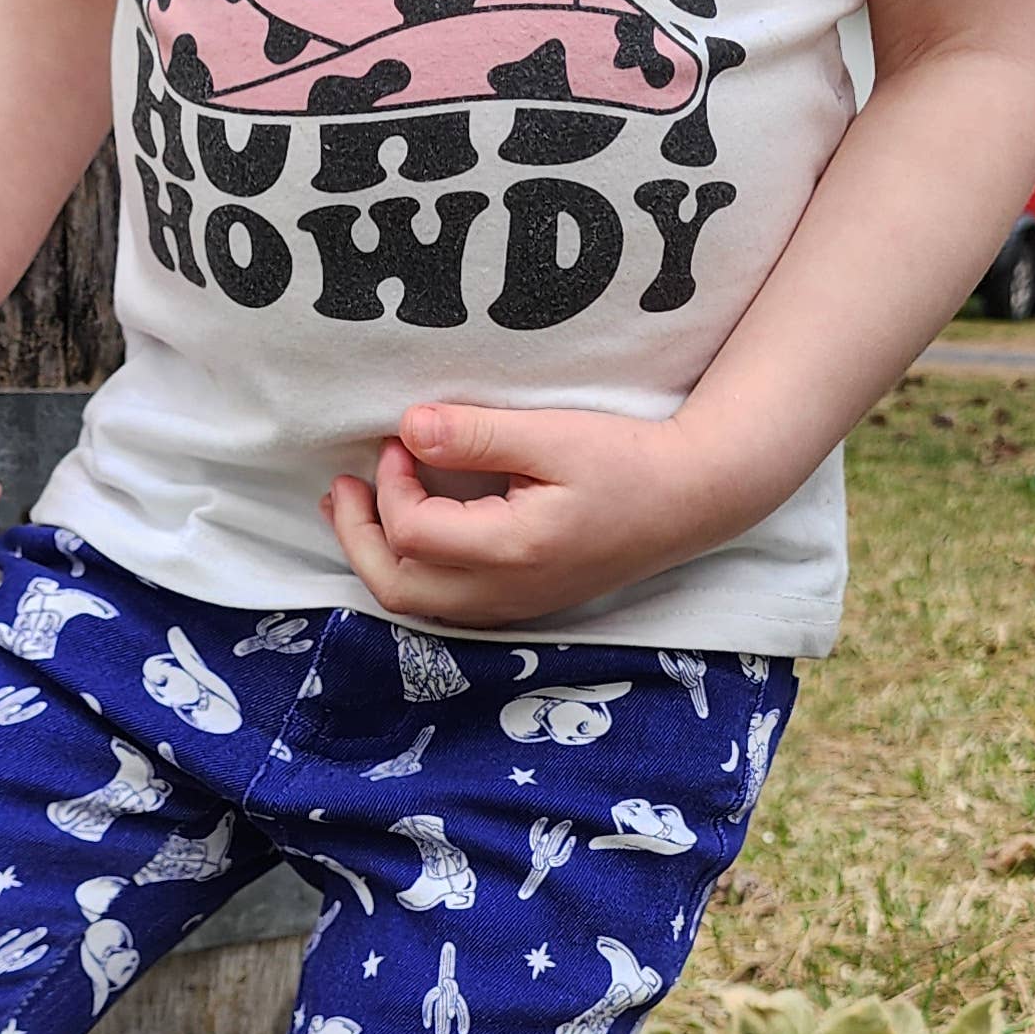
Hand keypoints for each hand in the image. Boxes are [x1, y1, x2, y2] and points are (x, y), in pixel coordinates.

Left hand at [324, 401, 759, 630]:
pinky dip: (412, 570)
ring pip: (417, 606)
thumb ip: (477, 435)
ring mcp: (514, 605)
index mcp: (512, 550)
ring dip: (378, 557)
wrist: (691, 499)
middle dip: (358, 537)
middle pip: (398, 590)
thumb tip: (408, 428)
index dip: (391, 484)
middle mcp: (506, 592)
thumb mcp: (553, 435)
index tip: (401, 439)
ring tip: (358, 507)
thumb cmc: (629, 460)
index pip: (412, 533)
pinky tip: (407, 530)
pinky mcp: (522, 602)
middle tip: (343, 486)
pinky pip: (445, 604)